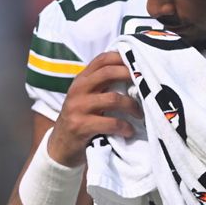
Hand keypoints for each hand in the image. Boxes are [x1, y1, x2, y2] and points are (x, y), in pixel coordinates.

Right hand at [48, 51, 141, 165]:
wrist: (60, 147)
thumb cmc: (81, 119)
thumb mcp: (87, 98)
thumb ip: (102, 86)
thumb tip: (133, 75)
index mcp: (81, 80)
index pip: (102, 59)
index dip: (121, 58)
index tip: (139, 63)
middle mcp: (78, 90)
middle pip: (108, 73)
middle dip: (130, 76)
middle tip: (145, 86)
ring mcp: (78, 107)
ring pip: (113, 98)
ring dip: (131, 106)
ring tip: (139, 114)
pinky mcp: (81, 126)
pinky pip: (110, 123)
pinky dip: (124, 127)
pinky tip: (129, 131)